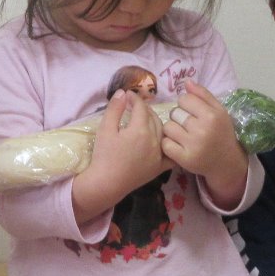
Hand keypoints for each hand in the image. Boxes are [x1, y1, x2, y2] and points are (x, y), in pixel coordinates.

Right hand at [71, 90, 171, 222]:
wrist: (107, 183)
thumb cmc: (104, 155)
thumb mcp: (105, 129)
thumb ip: (114, 109)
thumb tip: (123, 92)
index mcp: (140, 129)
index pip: (141, 107)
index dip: (135, 98)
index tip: (128, 95)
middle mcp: (154, 140)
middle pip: (153, 117)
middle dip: (144, 109)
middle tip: (135, 106)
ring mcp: (159, 154)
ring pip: (162, 131)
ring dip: (155, 122)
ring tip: (145, 120)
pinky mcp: (159, 167)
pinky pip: (170, 153)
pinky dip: (169, 144)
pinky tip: (164, 140)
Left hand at [161, 81, 248, 204]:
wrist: (226, 161)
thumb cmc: (221, 132)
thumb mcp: (219, 111)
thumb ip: (203, 94)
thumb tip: (186, 81)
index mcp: (212, 115)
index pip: (184, 99)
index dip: (186, 104)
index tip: (192, 112)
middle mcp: (202, 130)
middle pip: (174, 112)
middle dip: (179, 117)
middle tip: (188, 125)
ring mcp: (192, 145)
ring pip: (168, 127)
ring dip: (172, 129)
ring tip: (182, 135)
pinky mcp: (184, 159)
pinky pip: (165, 144)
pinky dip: (169, 144)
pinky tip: (178, 145)